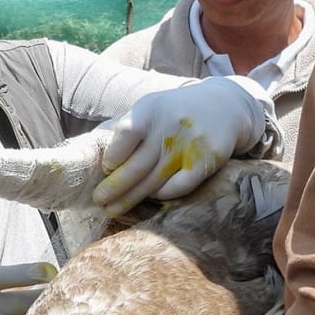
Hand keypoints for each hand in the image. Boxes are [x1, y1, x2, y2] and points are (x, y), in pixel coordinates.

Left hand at [92, 77, 276, 214]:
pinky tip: (151, 197)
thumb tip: (88, 149)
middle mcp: (170, 125)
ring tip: (114, 209)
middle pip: (137, 164)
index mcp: (150, 109)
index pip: (127, 132)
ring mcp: (190, 144)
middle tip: (99, 201)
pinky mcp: (206, 160)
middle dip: (115, 187)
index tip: (106, 168)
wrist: (225, 106)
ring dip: (132, 198)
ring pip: (155, 180)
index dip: (113, 154)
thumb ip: (123, 128)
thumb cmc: (173, 112)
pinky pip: (179, 186)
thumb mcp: (149, 109)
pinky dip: (162, 195)